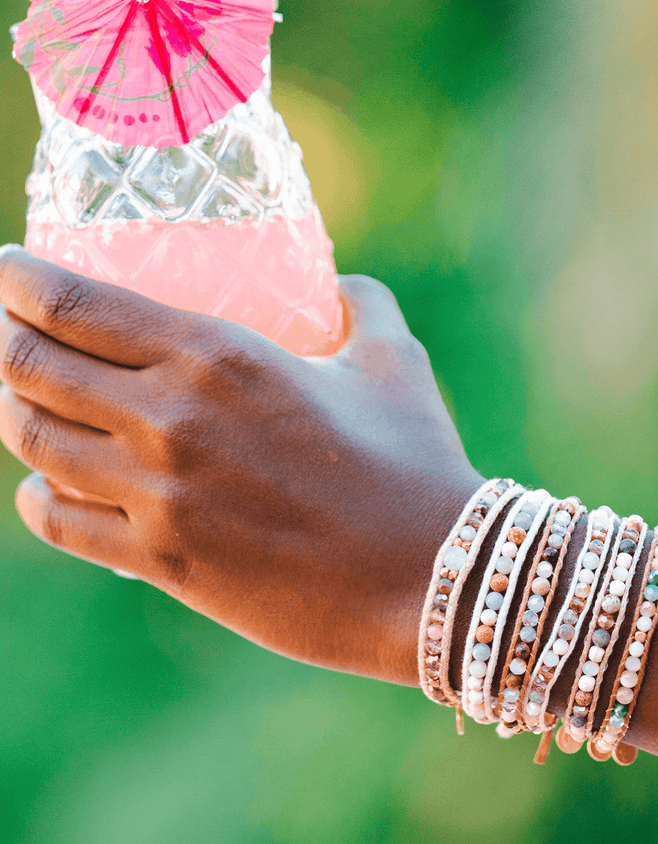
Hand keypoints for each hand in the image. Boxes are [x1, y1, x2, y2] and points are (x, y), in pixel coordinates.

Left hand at [0, 245, 483, 682]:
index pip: (74, 303)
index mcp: (220, 357)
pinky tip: (47, 485)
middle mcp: (171, 420)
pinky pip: (59, 522)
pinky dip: (38, 497)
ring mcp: (160, 496)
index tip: (4, 268)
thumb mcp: (396, 362)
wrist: (429, 575)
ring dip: (11, 412)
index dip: (16, 278)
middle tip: (3, 327)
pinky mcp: (165, 562)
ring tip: (19, 398)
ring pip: (32, 442)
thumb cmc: (417, 462)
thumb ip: (364, 307)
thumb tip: (344, 287)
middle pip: (30, 367)